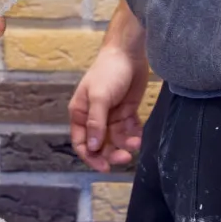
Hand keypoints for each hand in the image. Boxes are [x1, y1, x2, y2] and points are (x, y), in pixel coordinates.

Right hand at [69, 44, 150, 171]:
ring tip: (136, 142)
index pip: (81, 143)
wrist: (129, 53)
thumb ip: (96, 123)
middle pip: (100, 145)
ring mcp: (111, 115)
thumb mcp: (99, 97)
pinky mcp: (126, 112)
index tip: (104, 168)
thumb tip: (92, 148)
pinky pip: (129, 130)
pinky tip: (139, 133)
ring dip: (126, 144)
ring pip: (117, 139)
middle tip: (125, 157)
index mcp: (81, 113)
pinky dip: (134, 134)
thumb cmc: (108, 72)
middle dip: (112, 153)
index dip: (91, 157)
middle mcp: (95, 117)